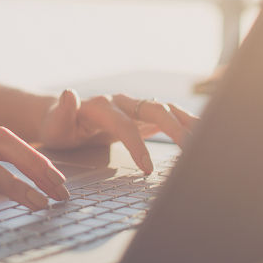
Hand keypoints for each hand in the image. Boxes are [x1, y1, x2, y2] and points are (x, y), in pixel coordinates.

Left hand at [37, 90, 198, 173]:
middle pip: (153, 108)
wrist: (62, 118)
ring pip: (166, 109)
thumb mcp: (54, 124)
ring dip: (186, 122)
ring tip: (208, 139)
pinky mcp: (142, 114)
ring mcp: (133, 106)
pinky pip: (168, 116)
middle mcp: (120, 101)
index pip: (123, 124)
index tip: (147, 169)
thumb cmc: (58, 127)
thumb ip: (62, 111)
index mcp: (99, 106)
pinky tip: (203, 135)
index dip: (137, 144)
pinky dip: (186, 123)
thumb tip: (69, 92)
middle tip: (190, 150)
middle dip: (173, 127)